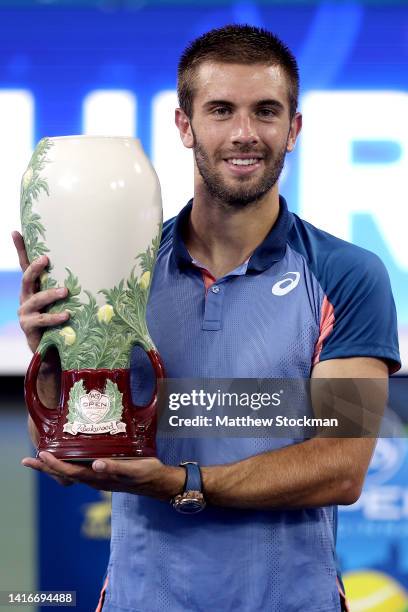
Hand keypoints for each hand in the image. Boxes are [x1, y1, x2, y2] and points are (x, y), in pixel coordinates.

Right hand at [12, 231, 69, 352]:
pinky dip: (55, 317)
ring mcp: (25, 312)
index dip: (20, 249)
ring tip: (65, 291)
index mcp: (32, 288)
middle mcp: (26, 297)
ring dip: (50, 294)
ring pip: (37, 299)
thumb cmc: (59, 320)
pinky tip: (67, 315)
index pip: (24, 265)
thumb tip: (90, 267)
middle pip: (26, 278)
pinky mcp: (29, 327)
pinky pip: (43, 320)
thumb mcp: (60, 300)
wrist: (50, 347)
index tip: (16, 232)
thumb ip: (66, 285)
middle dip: (35, 268)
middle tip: (46, 259)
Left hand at [21, 452, 184, 500]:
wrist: (159, 483)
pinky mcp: (104, 475)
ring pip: (70, 474)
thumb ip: (115, 468)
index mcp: (100, 477)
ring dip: (54, 467)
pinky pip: (80, 471)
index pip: (71, 471)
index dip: (54, 464)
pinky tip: (66, 458)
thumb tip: (96, 465)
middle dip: (46, 468)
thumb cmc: (148, 474)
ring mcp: (98, 479)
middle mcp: (95, 479)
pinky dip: (68, 465)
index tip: (41, 455)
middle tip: (27, 460)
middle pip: (65, 474)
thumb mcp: (134, 469)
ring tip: (40, 459)